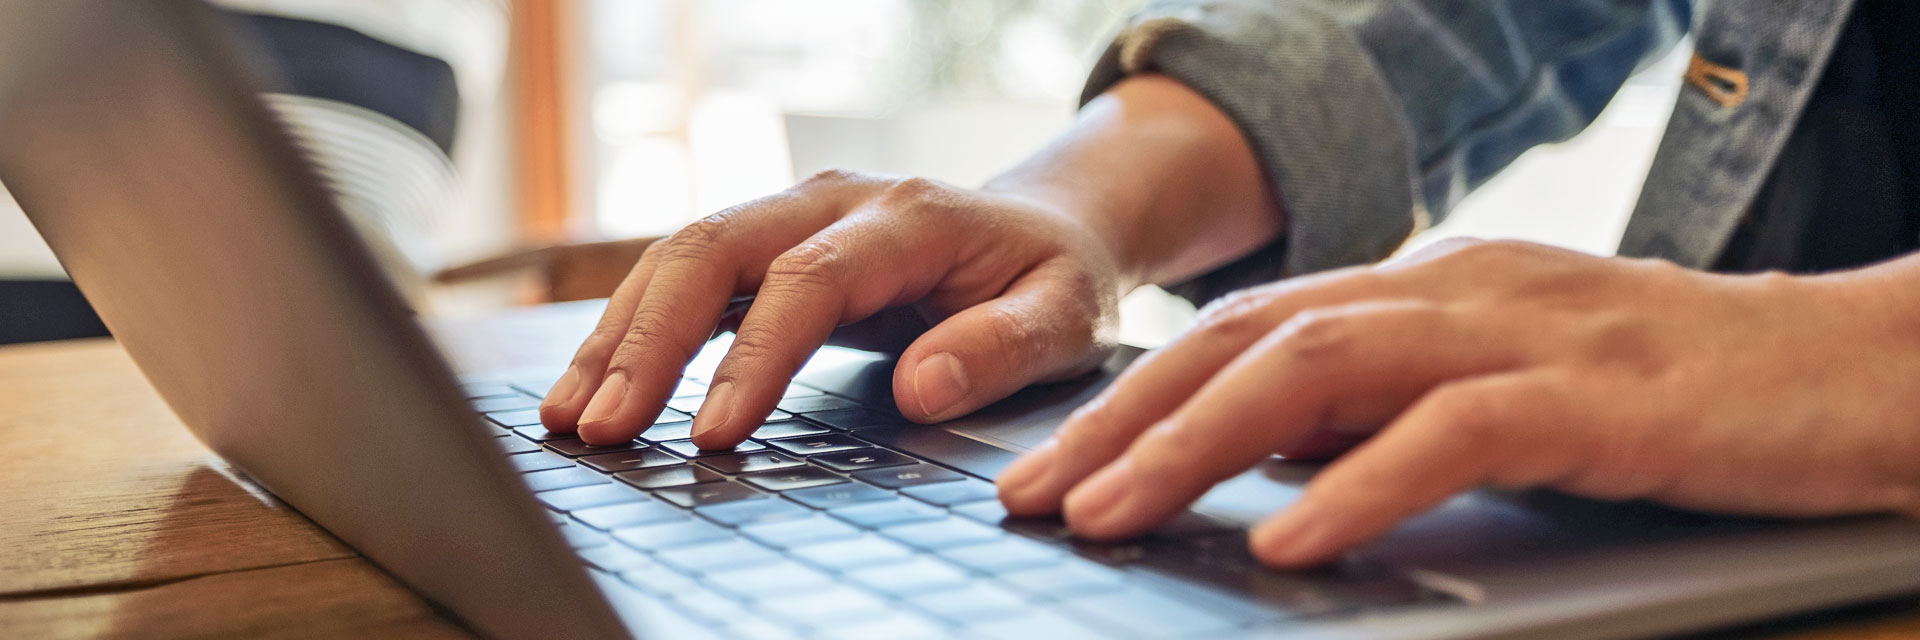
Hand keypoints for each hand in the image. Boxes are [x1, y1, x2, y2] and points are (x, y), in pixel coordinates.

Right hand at [537, 74, 1283, 447]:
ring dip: (620, 335)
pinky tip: (594, 386)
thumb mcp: (1063, 314)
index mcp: (907, 217)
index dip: (753, 356)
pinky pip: (686, 276)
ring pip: (681, 254)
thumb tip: (920, 388)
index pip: (807, 280)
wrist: (1046, 225)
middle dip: (648, 341)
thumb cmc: (1054, 277)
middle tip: (602, 427)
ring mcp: (793, 214)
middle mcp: (834, 200)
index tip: (714, 433)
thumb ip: (1001, 348)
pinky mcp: (770, 243)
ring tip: (571, 418)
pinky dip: (634, 328)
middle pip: (714, 249)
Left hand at [995, 238, 1919, 567]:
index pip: (1240, 333)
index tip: (1046, 467)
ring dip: (1200, 445)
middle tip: (1032, 496)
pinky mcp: (1595, 395)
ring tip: (1113, 514)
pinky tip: (1287, 539)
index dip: (1131, 399)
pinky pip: (1453, 431)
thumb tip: (1262, 461)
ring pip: (1321, 368)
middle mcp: (1448, 291)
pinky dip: (1359, 483)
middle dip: (1125, 420)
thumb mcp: (1499, 388)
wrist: (1850, 367)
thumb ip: (1384, 409)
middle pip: (1248, 340)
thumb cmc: (1667, 395)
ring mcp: (1520, 332)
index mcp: (1418, 289)